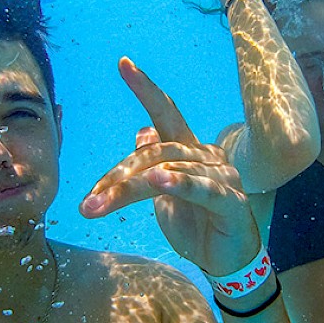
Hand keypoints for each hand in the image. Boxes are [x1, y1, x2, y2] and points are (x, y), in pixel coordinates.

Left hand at [80, 57, 260, 275]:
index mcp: (190, 150)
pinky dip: (182, 184)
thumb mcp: (164, 194)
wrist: (224, 260)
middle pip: (158, 150)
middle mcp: (207, 155)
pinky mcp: (233, 201)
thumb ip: (155, 162)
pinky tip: (160, 180)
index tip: (123, 63)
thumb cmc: (195, 224)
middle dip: (120, 172)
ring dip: (133, 187)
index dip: (147, 89)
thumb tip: (142, 130)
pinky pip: (204, 189)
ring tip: (101, 203)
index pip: (167, 114)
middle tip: (90, 201)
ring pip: (172, 170)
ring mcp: (223, 176)